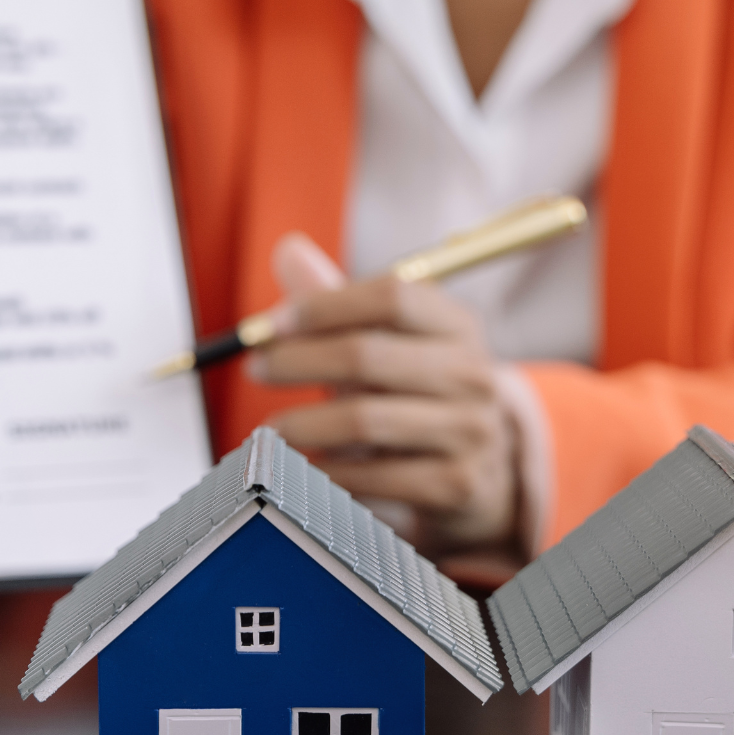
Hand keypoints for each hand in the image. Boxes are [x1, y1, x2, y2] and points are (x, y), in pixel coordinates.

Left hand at [250, 235, 518, 552]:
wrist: (478, 472)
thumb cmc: (413, 394)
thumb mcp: (384, 343)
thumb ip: (336, 300)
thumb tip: (288, 249)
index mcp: (457, 324)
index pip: (391, 295)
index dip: (322, 306)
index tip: (269, 324)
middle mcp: (473, 372)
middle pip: (367, 354)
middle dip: (297, 361)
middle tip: (256, 370)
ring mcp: (470, 430)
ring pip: (363, 419)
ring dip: (302, 424)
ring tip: (270, 430)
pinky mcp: (457, 485)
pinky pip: (372, 476)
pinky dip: (328, 473)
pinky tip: (305, 468)